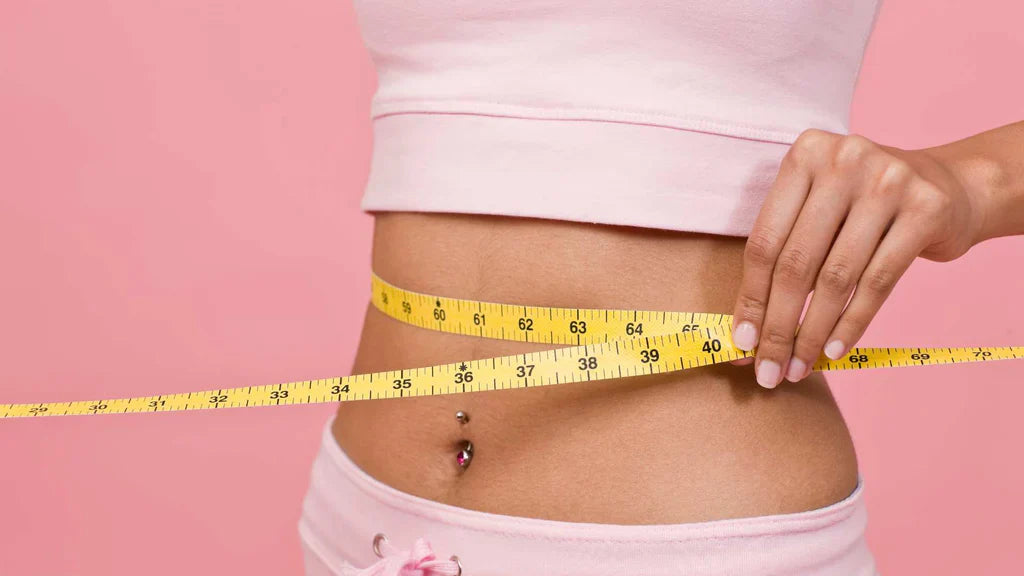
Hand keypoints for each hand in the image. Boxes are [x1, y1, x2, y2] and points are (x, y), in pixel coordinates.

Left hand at [729, 128, 986, 387]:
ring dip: (812, 333)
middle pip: (796, 262)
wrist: (949, 187)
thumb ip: (783, 252)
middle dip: (778, 325)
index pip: (765, 240)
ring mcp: (888, 181)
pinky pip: (878, 282)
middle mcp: (845, 160)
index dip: (750, 297)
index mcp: (806, 153)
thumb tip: (747, 330)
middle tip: (769, 369)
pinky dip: (852, 323)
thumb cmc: (863, 208)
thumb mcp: (819, 208)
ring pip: (836, 277)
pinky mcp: (925, 209)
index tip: (741, 343)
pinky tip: (834, 351)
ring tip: (799, 367)